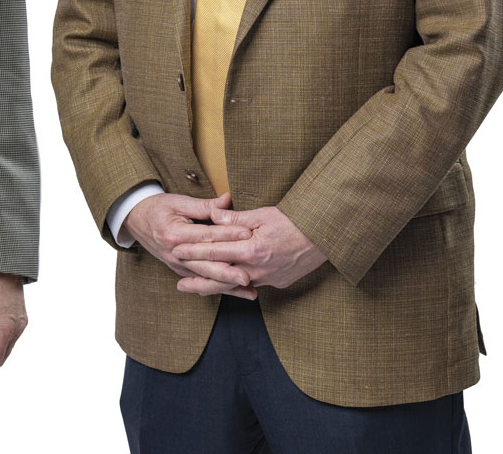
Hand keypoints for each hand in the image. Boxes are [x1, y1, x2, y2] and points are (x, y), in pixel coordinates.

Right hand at [122, 192, 252, 291]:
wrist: (136, 219)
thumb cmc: (157, 208)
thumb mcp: (178, 201)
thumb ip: (205, 205)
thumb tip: (228, 200)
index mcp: (175, 234)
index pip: (206, 236)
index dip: (228, 234)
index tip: (248, 234)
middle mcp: (175, 253)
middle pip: (206, 264)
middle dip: (229, 271)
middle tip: (249, 274)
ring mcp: (177, 265)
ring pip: (206, 278)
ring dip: (228, 285)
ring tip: (249, 289)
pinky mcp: (180, 271)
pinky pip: (202, 282)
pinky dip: (220, 287)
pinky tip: (236, 292)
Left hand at [173, 206, 325, 296]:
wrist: (325, 236)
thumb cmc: (294, 221)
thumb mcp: (263, 214)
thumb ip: (236, 219)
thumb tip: (213, 216)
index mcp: (251, 249)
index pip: (215, 251)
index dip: (194, 252)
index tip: (177, 251)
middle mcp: (258, 268)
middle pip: (221, 278)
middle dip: (198, 281)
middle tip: (179, 284)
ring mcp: (269, 278)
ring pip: (235, 286)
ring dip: (215, 287)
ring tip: (196, 289)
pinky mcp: (278, 282)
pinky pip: (252, 285)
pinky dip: (236, 286)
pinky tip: (226, 285)